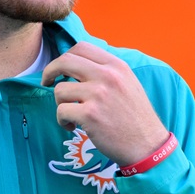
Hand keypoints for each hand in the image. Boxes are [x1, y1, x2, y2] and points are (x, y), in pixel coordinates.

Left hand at [41, 42, 169, 165]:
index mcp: (116, 66)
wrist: (147, 146)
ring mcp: (98, 95)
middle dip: (50, 71)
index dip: (65, 57)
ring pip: (59, 90)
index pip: (81, 48)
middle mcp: (107, 76)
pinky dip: (62, 121)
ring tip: (71, 115)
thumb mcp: (128, 84)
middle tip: (47, 83)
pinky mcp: (90, 115)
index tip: (59, 70)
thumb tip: (76, 65)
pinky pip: (61, 112)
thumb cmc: (135, 117)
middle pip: (65, 61)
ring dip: (59, 104)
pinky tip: (73, 127)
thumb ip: (106, 72)